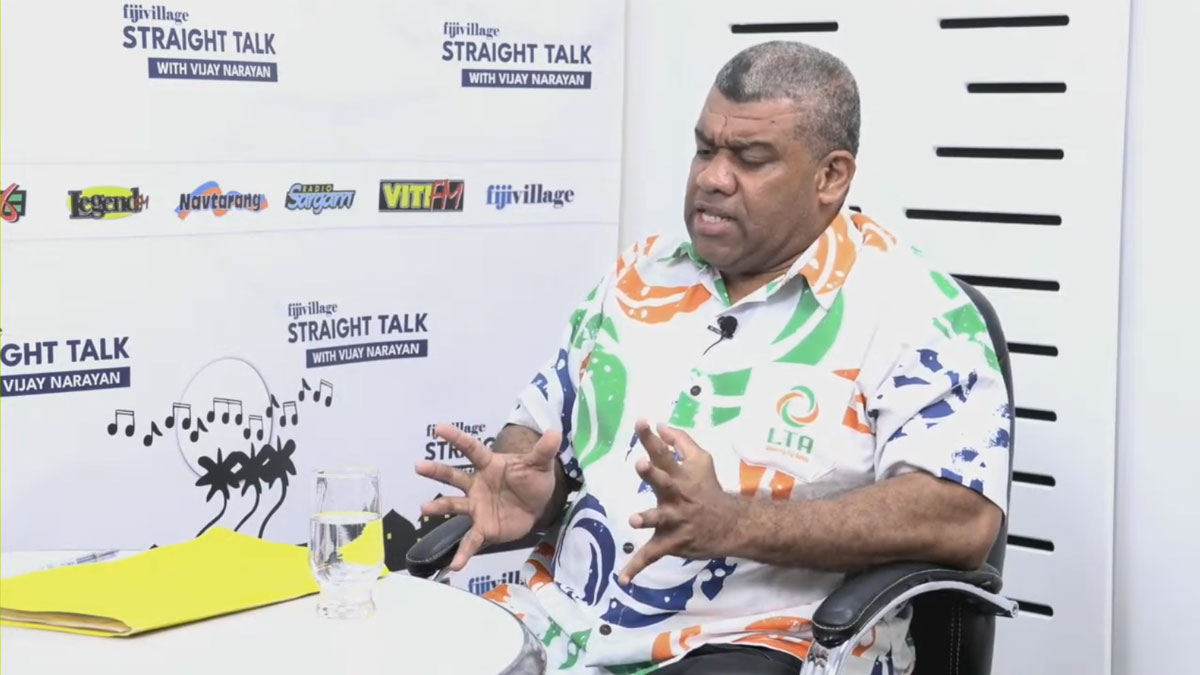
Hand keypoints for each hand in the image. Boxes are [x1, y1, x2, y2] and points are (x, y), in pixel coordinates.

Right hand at [415, 423, 561, 570]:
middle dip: (437, 471)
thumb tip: (555, 432)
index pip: (472, 449)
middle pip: (454, 476)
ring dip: (438, 507)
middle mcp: (477, 485)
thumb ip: (544, 450)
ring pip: (454, 505)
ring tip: (423, 508)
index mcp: (490, 465)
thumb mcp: (540, 464)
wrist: (538, 506)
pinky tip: (454, 565)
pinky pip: (471, 541)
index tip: (438, 428)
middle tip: (419, 466)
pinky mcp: (483, 528)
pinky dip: (463, 553)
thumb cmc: (532, 480)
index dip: (456, 438)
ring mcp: (477, 507)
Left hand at [618, 420, 740, 584]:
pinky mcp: (672, 542)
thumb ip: (680, 441)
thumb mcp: (701, 460)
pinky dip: (637, 567)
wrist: (730, 524)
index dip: (652, 437)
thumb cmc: (708, 488)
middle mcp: (677, 495)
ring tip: (635, 521)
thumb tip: (660, 424)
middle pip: (663, 481)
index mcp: (680, 475)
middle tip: (641, 463)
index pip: (664, 452)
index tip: (642, 421)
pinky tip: (622, 579)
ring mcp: (675, 520)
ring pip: (659, 519)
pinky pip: (652, 556)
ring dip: (647, 518)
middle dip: (652, 473)